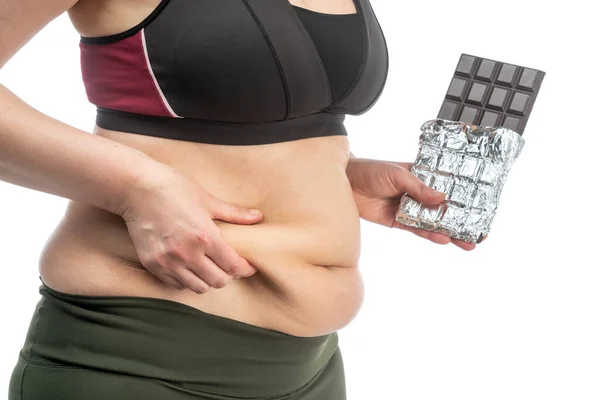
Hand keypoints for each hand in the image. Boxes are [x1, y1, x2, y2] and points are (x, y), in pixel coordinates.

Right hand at [117, 162, 262, 292]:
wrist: (136, 188)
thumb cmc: (174, 189)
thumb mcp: (207, 200)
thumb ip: (234, 214)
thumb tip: (258, 217)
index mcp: (205, 237)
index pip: (233, 266)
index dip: (245, 269)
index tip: (248, 266)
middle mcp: (187, 254)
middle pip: (218, 281)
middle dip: (228, 275)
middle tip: (228, 265)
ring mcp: (168, 262)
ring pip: (198, 287)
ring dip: (207, 280)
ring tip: (209, 267)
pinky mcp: (152, 264)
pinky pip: (176, 284)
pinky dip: (187, 280)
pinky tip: (189, 267)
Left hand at [346, 157, 479, 250]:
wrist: (345, 183)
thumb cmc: (370, 170)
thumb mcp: (396, 173)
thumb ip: (418, 187)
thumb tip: (441, 197)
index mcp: (422, 176)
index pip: (447, 187)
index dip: (463, 197)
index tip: (481, 207)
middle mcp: (418, 194)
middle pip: (444, 209)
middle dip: (461, 220)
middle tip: (479, 232)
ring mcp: (409, 208)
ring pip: (433, 222)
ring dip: (449, 232)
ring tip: (467, 242)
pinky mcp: (398, 221)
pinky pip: (417, 229)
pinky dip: (430, 235)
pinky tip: (443, 239)